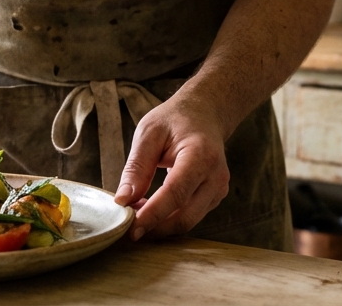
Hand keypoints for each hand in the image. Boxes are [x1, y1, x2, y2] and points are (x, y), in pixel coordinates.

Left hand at [114, 94, 230, 240]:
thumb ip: (136, 168)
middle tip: (126, 227)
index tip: (129, 229)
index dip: (152, 215)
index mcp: (201, 155)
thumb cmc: (175, 119)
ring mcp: (219, 188)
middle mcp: (216, 176)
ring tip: (135, 213)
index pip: (175, 193)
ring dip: (160, 225)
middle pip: (185, 216)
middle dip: (154, 227)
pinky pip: (191, 215)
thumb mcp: (149, 134)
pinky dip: (169, 218)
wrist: (205, 113)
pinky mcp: (215, 196)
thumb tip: (123, 200)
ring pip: (188, 221)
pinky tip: (150, 208)